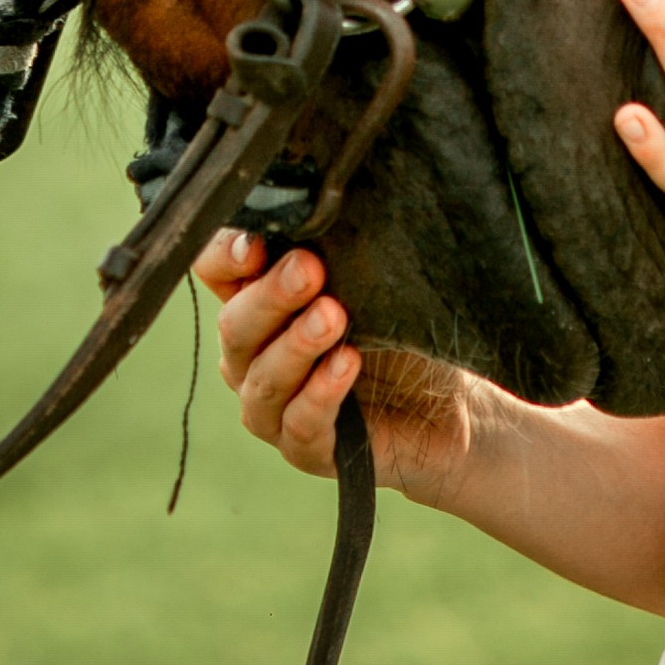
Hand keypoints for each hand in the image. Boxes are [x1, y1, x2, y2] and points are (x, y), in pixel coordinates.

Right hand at [194, 231, 477, 497]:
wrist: (449, 404)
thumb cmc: (398, 332)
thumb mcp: (368, 283)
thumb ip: (335, 255)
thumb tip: (320, 216)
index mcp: (257, 303)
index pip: (216, 271)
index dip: (227, 256)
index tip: (260, 241)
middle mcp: (252, 356)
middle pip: (235, 325)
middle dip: (271, 296)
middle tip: (309, 270)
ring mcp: (273, 408)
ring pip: (262, 378)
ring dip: (296, 344)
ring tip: (333, 317)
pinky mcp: (307, 449)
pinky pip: (300, 422)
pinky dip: (321, 392)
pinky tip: (347, 364)